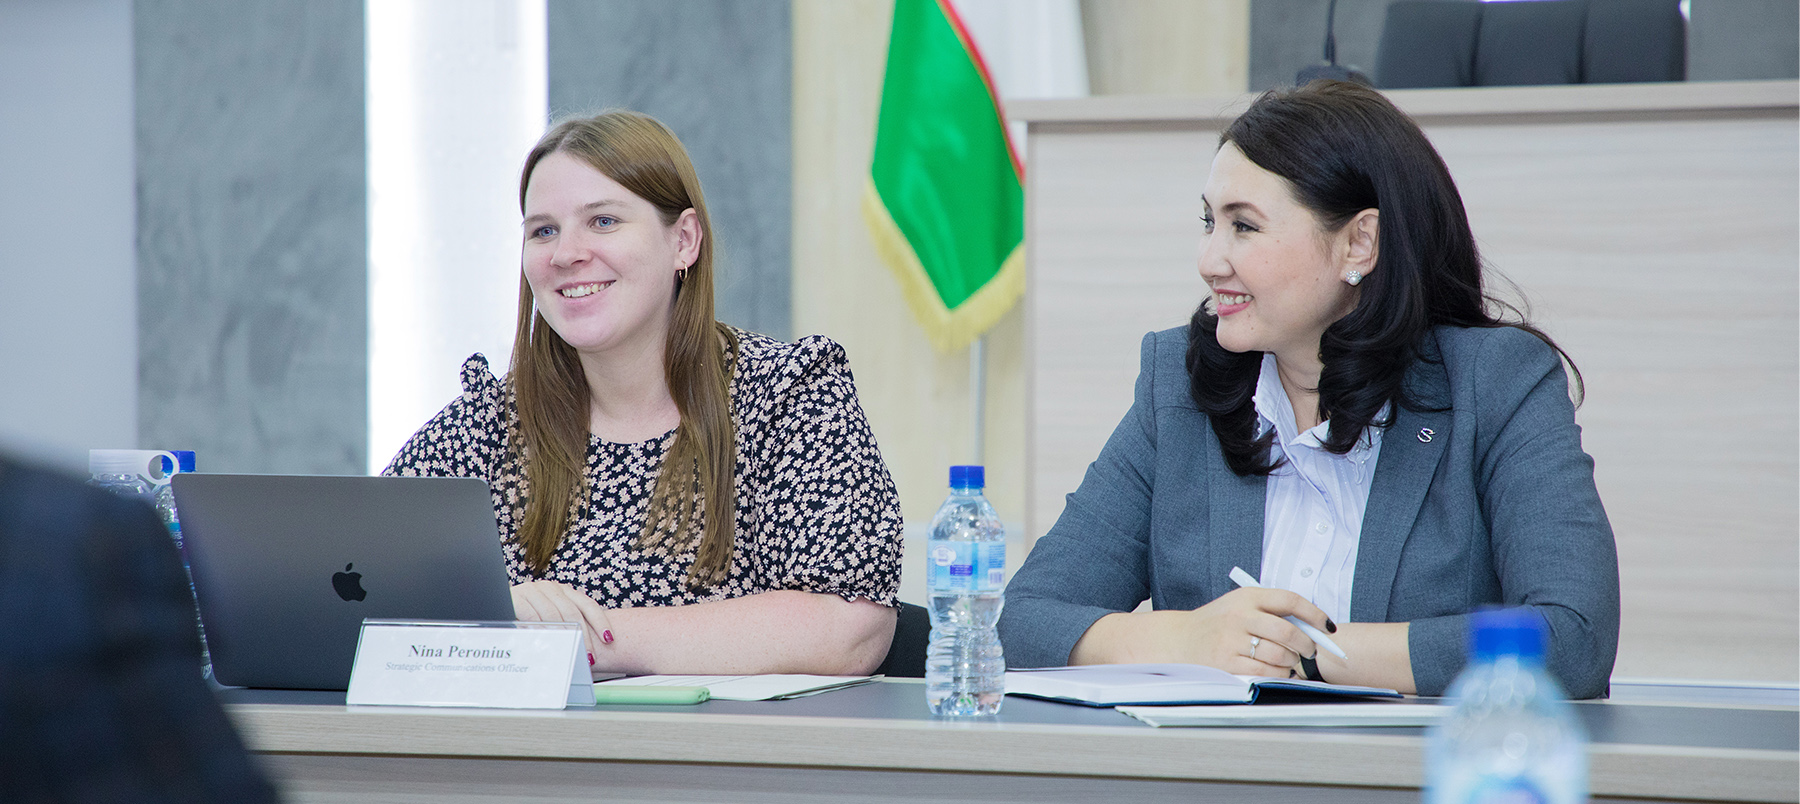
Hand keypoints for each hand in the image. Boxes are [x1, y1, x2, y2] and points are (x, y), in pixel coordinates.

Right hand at [510, 580, 615, 674]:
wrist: (493, 604)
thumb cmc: (526, 617)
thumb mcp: (550, 619)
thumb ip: (566, 627)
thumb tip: (587, 649)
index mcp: (563, 590)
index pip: (587, 605)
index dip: (600, 622)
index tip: (609, 639)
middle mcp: (550, 587)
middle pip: (573, 612)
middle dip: (583, 636)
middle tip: (589, 655)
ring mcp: (533, 590)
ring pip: (554, 615)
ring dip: (563, 636)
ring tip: (570, 652)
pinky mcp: (517, 597)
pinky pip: (532, 615)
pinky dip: (540, 630)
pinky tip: (546, 642)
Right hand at [1072, 587, 1329, 676]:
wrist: (1178, 640)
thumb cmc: (1216, 624)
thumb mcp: (1238, 606)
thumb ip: (1269, 611)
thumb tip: (1313, 628)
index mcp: (1246, 596)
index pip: (1289, 600)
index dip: (1314, 613)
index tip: (1327, 627)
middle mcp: (1239, 616)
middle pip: (1288, 631)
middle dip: (1307, 646)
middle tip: (1311, 653)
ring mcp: (1232, 640)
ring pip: (1279, 654)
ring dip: (1293, 664)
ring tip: (1294, 665)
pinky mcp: (1227, 663)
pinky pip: (1264, 671)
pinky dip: (1278, 675)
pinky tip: (1279, 673)